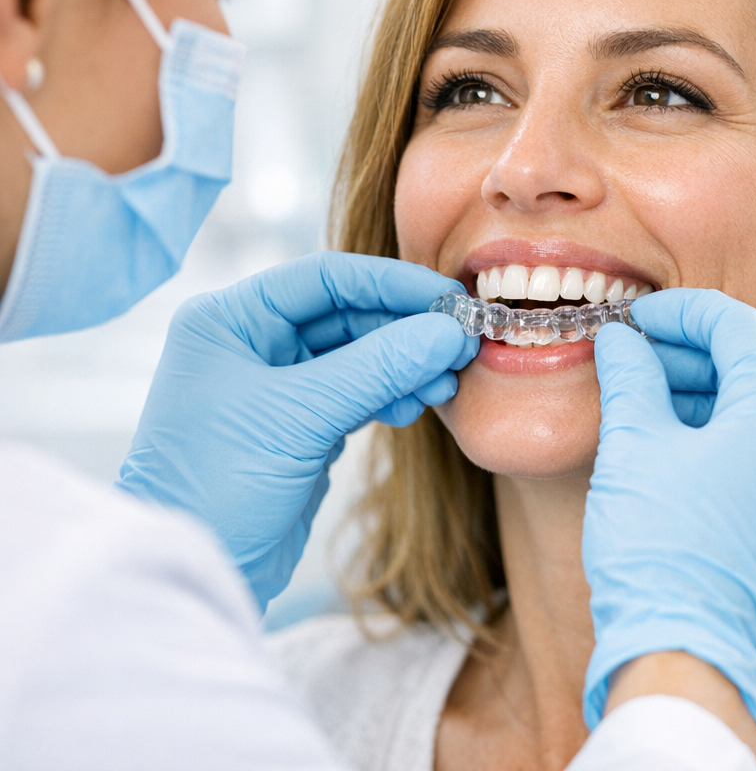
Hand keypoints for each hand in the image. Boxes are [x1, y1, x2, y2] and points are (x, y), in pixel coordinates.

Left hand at [117, 252, 475, 609]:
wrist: (198, 575)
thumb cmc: (219, 486)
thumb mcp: (300, 417)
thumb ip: (378, 368)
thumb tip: (448, 332)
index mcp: (231, 319)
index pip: (325, 278)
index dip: (392, 283)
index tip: (448, 298)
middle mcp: (252, 342)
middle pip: (348, 314)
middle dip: (406, 330)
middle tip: (460, 345)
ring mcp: (278, 384)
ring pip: (359, 355)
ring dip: (405, 364)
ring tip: (445, 384)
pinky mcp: (301, 424)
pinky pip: (359, 391)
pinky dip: (392, 394)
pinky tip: (418, 404)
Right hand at [583, 288, 755, 748]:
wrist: (692, 658)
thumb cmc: (660, 549)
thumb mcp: (634, 446)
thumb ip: (631, 377)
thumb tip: (620, 340)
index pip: (738, 327)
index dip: (684, 312)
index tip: (642, 318)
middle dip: (713, 346)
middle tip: (657, 354)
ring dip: (732, 391)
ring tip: (668, 402)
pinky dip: (753, 435)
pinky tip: (699, 448)